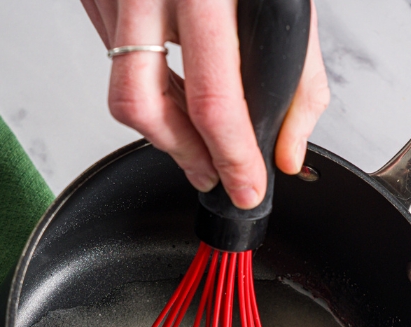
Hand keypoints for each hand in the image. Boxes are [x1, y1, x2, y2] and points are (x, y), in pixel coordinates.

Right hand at [81, 0, 328, 208]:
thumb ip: (298, 77)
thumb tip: (288, 149)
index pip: (215, 98)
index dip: (231, 158)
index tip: (244, 190)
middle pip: (145, 107)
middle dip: (183, 154)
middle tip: (212, 173)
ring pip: (122, 88)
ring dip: (161, 123)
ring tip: (196, 131)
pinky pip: (112, 53)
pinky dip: (144, 73)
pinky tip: (171, 66)